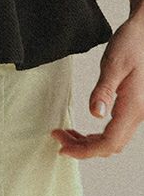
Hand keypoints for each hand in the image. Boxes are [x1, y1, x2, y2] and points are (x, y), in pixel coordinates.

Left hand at [51, 13, 143, 158]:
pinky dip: (97, 135)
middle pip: (111, 146)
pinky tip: (84, 129)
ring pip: (114, 140)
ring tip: (67, 133)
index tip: (62, 148)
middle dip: (83, 148)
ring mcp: (138, 112)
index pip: (109, 142)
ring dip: (89, 142)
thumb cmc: (132, 44)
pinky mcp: (133, 107)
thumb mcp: (113, 64)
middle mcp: (139, 113)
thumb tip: (95, 114)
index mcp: (134, 106)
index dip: (85, 151)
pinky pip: (116, 131)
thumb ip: (104, 91)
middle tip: (59, 136)